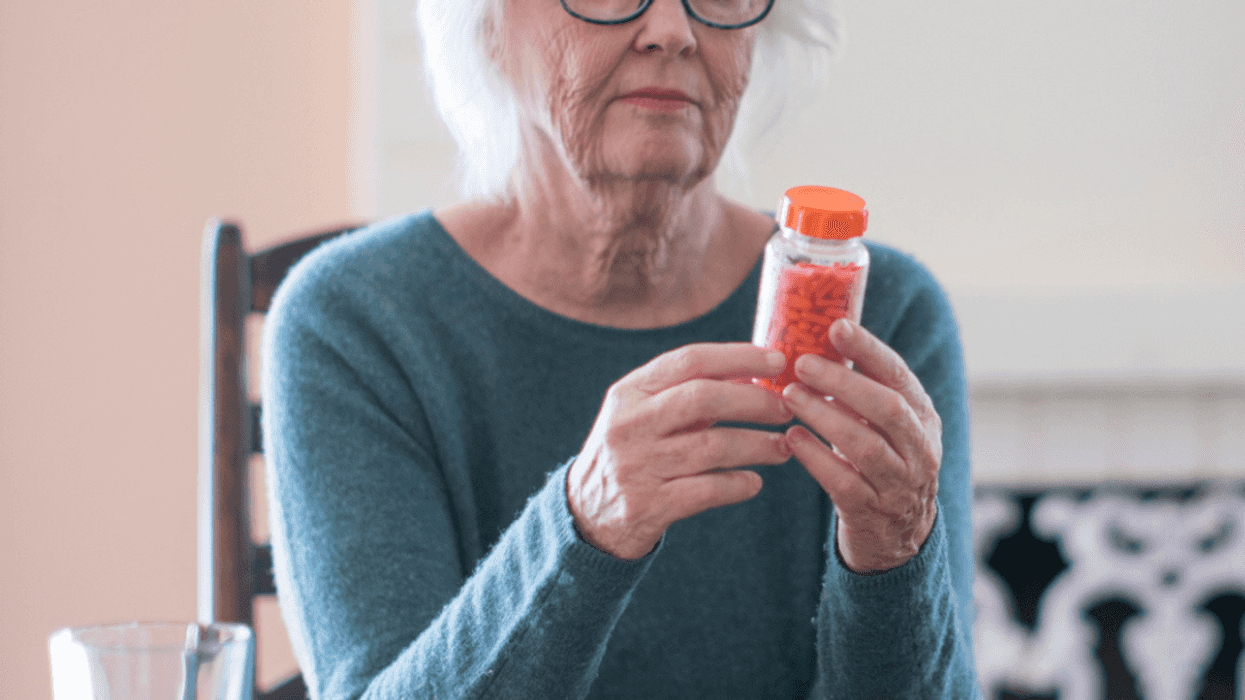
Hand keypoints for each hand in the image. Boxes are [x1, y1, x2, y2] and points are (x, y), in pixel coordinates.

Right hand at [567, 343, 793, 559]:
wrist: (586, 514)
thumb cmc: (632, 452)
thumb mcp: (643, 413)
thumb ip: (687, 391)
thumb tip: (753, 372)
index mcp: (629, 392)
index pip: (689, 361)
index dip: (738, 357)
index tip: (776, 361)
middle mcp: (630, 425)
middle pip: (704, 398)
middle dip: (754, 401)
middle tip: (785, 408)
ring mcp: (637, 467)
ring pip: (713, 447)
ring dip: (758, 445)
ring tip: (782, 447)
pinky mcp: (648, 507)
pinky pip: (708, 491)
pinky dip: (738, 485)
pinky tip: (753, 483)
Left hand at [781, 319, 941, 572]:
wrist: (898, 537)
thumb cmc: (881, 463)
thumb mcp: (885, 426)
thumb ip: (862, 391)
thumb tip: (813, 340)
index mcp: (923, 417)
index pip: (899, 375)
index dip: (868, 349)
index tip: (836, 326)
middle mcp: (919, 448)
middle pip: (886, 408)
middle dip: (843, 382)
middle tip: (801, 364)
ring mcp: (899, 483)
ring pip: (865, 446)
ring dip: (824, 417)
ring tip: (790, 396)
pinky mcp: (872, 512)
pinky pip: (843, 482)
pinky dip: (815, 457)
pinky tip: (791, 438)